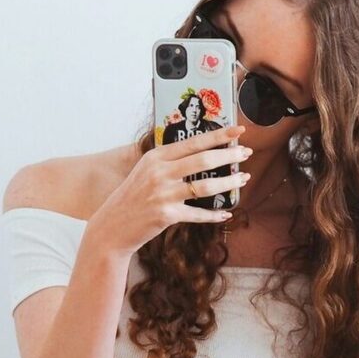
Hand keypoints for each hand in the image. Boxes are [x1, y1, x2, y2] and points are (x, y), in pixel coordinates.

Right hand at [88, 125, 252, 255]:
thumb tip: (201, 153)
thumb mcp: (146, 172)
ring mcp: (163, 194)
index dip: (218, 135)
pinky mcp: (166, 215)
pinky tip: (226, 213)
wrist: (112, 226)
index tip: (238, 131)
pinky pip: (198, 213)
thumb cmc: (133, 198)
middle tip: (246, 153)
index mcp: (156, 157)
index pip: (193, 141)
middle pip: (203, 159)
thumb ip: (169, 162)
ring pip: (205, 186)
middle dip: (230, 155)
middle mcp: (159, 173)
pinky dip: (214, 214)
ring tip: (243, 179)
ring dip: (229, 183)